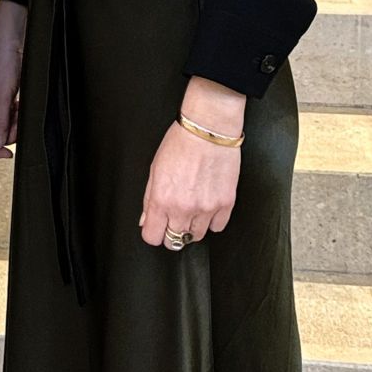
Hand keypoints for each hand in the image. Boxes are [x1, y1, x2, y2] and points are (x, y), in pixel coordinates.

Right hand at [0, 44, 21, 158]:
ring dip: (14, 123)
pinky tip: (19, 105)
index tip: (8, 153)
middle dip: (8, 133)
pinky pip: (9, 115)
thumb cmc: (2, 66)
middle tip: (19, 122)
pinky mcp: (2, 98)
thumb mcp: (2, 97)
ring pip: (3, 126)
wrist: (10, 45)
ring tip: (19, 109)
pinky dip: (16, 114)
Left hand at [138, 77, 246, 248]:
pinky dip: (212, 221)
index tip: (156, 227)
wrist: (208, 130)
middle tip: (173, 219)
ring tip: (191, 209)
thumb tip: (146, 219)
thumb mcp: (154, 169)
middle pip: (175, 241)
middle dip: (171, 232)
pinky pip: (217, 227)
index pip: (153, 236)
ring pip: (196, 237)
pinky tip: (207, 207)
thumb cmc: (179, 144)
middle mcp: (183, 208)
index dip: (153, 233)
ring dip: (192, 227)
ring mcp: (206, 208)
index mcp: (161, 200)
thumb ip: (149, 198)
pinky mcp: (226, 204)